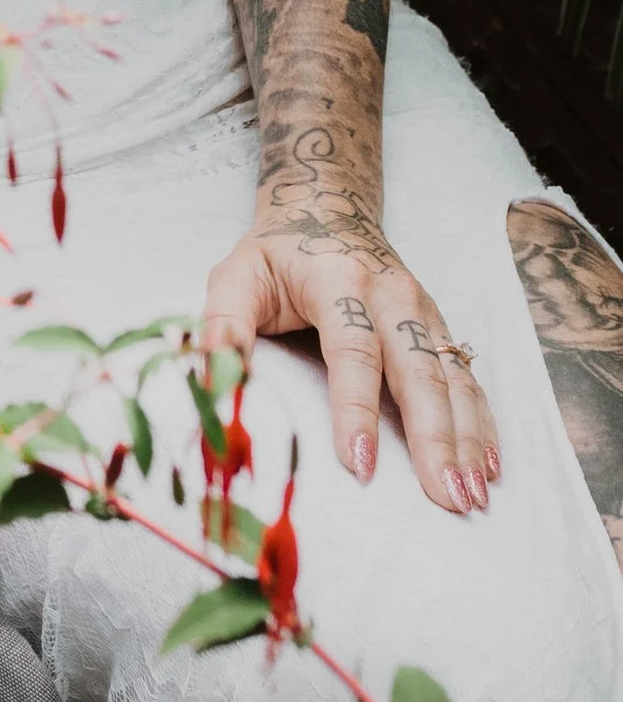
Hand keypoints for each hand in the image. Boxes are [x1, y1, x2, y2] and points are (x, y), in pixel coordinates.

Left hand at [199, 191, 500, 514]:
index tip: (359, 465)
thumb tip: (212, 377)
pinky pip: (467, 377)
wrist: (325, 204)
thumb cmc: (276, 253)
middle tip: (445, 497)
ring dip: (466, 439)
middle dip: (434, 438)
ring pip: (451, 378)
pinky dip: (481, 423)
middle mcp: (391, 294)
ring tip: (472, 495)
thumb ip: (224, 324)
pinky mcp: (438, 326)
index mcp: (337, 280)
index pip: (351, 349)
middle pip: (418, 370)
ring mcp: (422, 310)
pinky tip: (488, 465)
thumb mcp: (238, 276)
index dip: (355, 408)